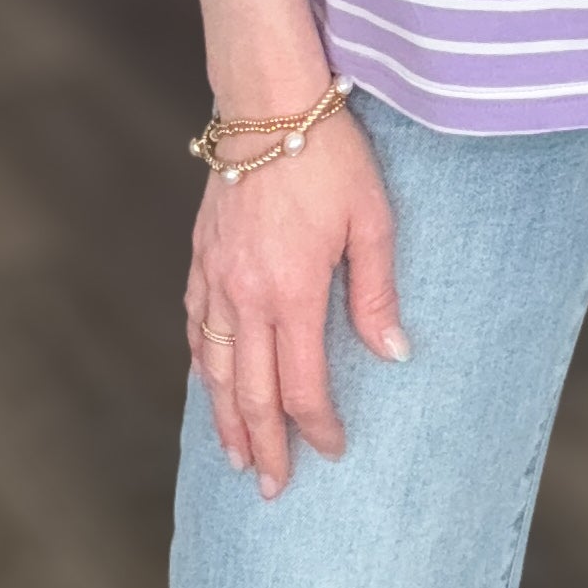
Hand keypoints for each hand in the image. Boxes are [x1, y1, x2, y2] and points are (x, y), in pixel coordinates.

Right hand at [186, 109, 406, 498]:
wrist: (268, 101)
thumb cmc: (329, 155)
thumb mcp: (372, 219)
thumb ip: (377, 292)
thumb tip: (394, 355)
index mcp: (292, 291)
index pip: (302, 383)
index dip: (317, 424)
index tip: (332, 449)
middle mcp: (246, 294)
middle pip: (250, 391)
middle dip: (264, 443)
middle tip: (273, 487)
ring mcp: (216, 276)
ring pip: (213, 367)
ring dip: (224, 417)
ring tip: (236, 454)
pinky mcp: (201, 254)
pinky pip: (194, 325)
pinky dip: (200, 364)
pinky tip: (207, 382)